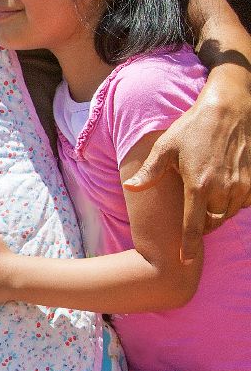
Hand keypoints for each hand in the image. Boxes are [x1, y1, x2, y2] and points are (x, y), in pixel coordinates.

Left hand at [123, 65, 250, 260]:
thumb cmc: (193, 126)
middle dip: (202, 225)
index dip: (189, 245)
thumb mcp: (166, 146)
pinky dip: (233, 202)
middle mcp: (222, 188)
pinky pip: (243, 203)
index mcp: (198, 183)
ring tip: (207, 198)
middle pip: (212, 222)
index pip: (193, 224)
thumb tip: (131, 188)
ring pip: (228, 214)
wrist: (229, 109)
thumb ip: (150, 171)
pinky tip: (223, 188)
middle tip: (193, 215)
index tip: (185, 261)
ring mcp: (241, 185)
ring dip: (217, 213)